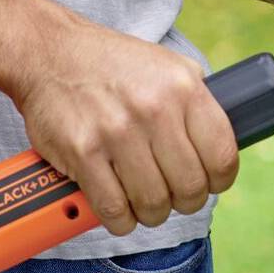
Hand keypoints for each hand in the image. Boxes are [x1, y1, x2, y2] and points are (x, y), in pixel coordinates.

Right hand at [5, 14, 238, 238]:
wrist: (51, 52)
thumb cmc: (114, 65)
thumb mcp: (169, 67)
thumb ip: (197, 102)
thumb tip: (219, 145)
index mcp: (183, 89)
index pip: (222, 157)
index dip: (219, 180)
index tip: (209, 183)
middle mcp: (154, 110)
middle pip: (190, 188)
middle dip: (185, 201)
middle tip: (173, 196)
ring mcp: (117, 132)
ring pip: (153, 205)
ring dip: (152, 213)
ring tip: (145, 201)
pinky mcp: (82, 153)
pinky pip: (114, 210)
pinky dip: (120, 220)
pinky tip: (120, 207)